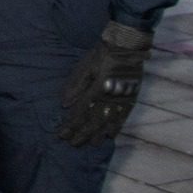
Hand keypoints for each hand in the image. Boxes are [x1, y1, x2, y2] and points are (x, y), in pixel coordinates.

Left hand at [57, 21, 152, 144]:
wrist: (126, 48)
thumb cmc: (100, 56)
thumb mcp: (83, 68)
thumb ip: (74, 87)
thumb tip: (64, 105)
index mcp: (95, 91)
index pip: (80, 113)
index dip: (70, 126)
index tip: (61, 135)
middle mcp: (108, 99)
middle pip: (93, 122)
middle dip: (81, 134)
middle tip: (72, 144)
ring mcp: (121, 101)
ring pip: (107, 123)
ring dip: (97, 134)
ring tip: (90, 144)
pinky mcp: (131, 100)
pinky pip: (123, 118)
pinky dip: (116, 128)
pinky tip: (110, 136)